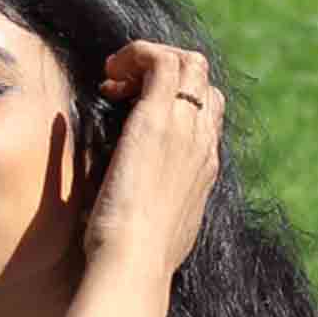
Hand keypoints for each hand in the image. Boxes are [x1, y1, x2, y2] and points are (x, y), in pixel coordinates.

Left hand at [85, 42, 222, 280]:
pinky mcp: (157, 120)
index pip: (207, 110)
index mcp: (205, 167)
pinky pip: (159, 61)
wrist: (135, 263)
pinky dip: (135, 53)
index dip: (175, 97)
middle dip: (165, 69)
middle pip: (203, 80)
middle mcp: (202, 142)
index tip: (131, 109)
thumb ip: (156, 207)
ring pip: (188, 63)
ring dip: (148, 59)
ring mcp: (184, 128)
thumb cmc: (136, 257)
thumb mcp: (158, 228)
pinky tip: (110, 74)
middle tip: (123, 88)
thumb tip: (135, 205)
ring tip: (115, 79)